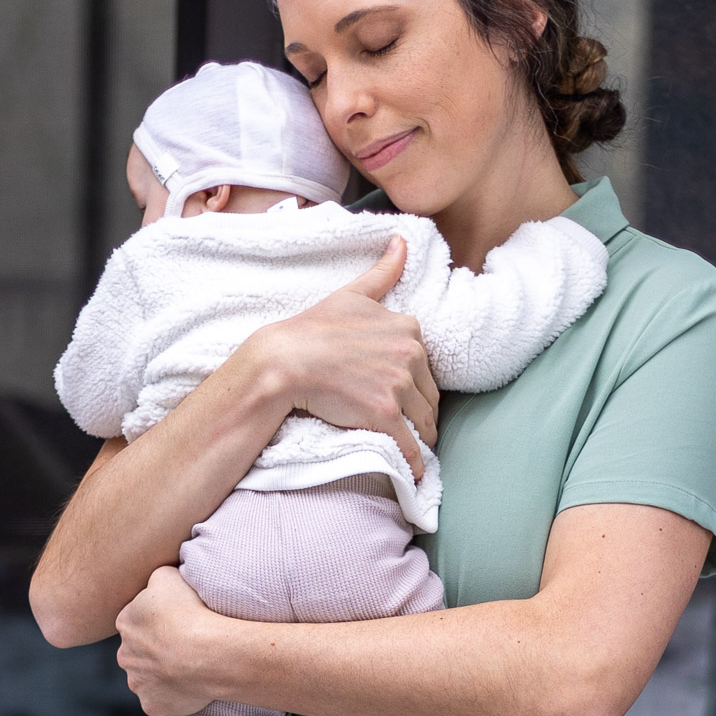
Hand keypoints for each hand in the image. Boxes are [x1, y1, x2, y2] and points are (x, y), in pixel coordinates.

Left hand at [116, 565, 222, 715]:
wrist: (205, 652)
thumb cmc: (188, 611)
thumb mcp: (168, 575)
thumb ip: (155, 579)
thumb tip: (156, 584)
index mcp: (125, 623)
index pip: (139, 620)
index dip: (160, 621)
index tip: (179, 621)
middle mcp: (125, 656)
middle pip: (141, 651)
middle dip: (158, 649)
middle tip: (186, 644)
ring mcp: (138, 684)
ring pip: (150, 678)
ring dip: (166, 673)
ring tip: (193, 666)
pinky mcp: (153, 706)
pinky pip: (164, 700)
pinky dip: (176, 695)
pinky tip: (193, 685)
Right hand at [254, 237, 438, 479]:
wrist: (285, 361)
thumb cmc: (313, 328)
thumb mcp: (351, 294)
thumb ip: (383, 272)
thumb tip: (402, 242)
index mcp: (408, 328)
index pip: (427, 367)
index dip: (417, 385)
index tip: (404, 396)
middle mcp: (410, 354)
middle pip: (431, 397)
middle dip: (422, 413)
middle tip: (407, 425)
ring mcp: (399, 386)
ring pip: (426, 422)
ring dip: (421, 438)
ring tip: (411, 447)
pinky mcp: (386, 416)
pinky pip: (412, 447)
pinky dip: (415, 463)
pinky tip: (414, 474)